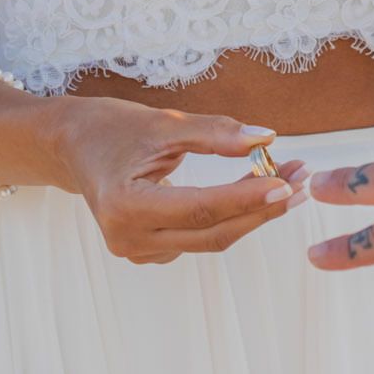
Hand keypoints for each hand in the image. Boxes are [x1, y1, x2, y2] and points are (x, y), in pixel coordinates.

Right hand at [56, 96, 308, 265]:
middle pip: (212, 232)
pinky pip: (198, 238)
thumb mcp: (164, 121)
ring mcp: (135, 251)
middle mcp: (127, 238)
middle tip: (302, 180)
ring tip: (290, 179)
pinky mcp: (147, 251)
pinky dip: (229, 216)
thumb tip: (267, 138)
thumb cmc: (113, 127)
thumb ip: (216, 133)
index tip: (288, 182)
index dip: (247, 197)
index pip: (200, 208)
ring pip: (209, 238)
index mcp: (124, 206)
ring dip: (251, 211)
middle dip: (261, 207)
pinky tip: (255, 192)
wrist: (71, 145)